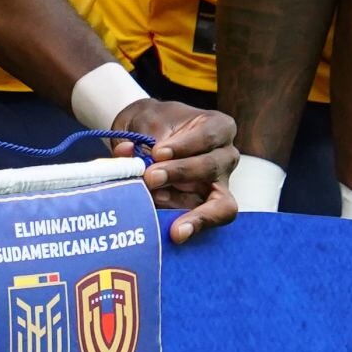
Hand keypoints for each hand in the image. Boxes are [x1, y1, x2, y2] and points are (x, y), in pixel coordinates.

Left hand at [109, 98, 241, 241]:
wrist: (148, 134)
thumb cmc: (152, 123)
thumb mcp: (141, 120)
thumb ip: (136, 137)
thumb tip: (127, 152)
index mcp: (217, 127)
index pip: (208, 136)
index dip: (185, 146)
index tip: (157, 152)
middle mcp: (225, 156)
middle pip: (211, 167)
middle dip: (180, 174)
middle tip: (150, 177)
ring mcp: (219, 185)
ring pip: (219, 203)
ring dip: (191, 211)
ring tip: (171, 221)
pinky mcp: (208, 208)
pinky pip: (205, 220)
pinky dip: (188, 224)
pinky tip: (171, 230)